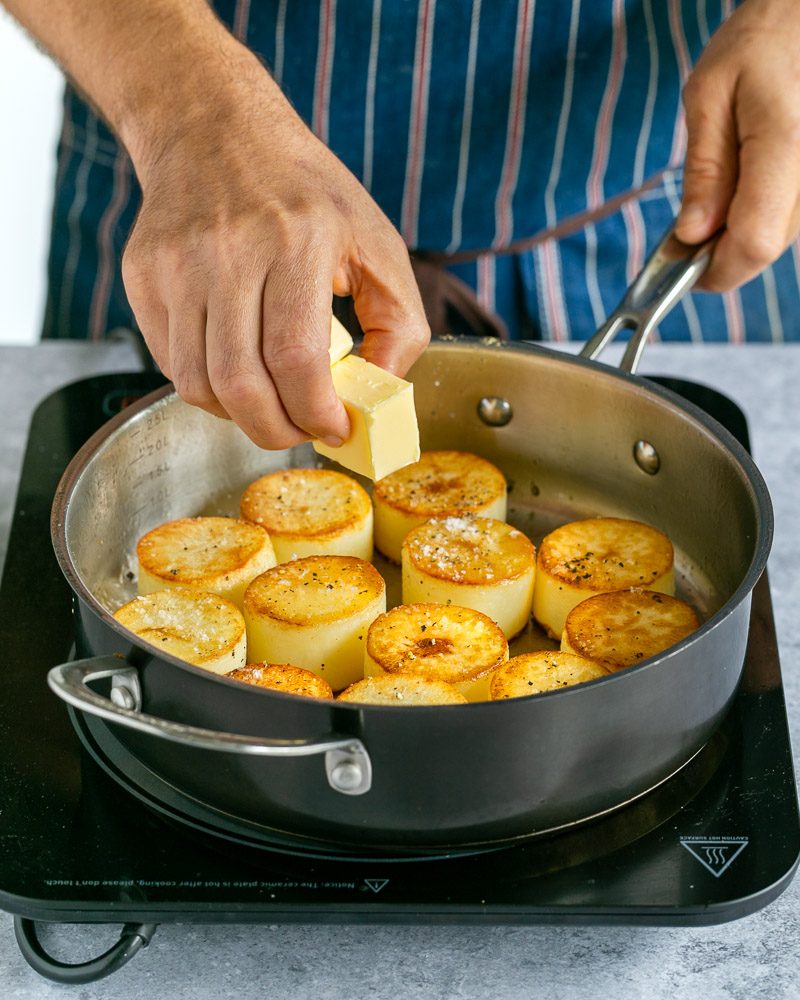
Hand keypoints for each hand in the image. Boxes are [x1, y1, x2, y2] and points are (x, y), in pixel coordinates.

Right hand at [122, 44, 429, 449]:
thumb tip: (380, 393)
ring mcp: (177, 265)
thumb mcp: (376, 243)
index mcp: (298, 239)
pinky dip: (206, 389)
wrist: (214, 130)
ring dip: (239, 417)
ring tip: (270, 406)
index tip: (335, 428)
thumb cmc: (305, 194)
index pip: (297, 358)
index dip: (316, 412)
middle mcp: (229, 252)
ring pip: (197, 384)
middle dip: (277, 431)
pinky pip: (171, 364)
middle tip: (301, 432)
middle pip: (242, 384)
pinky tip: (236, 373)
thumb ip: (399, 323)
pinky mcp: (142, 276)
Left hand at [675, 0, 799, 290]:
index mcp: (785, 144)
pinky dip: (757, 217)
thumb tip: (691, 235)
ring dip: (738, 236)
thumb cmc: (761, 41)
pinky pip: (789, 219)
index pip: (753, 242)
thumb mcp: (709, 94)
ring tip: (713, 200)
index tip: (680, 266)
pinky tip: (739, 189)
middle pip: (766, 248)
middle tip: (686, 235)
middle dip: (720, 255)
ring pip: (779, 238)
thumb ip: (703, 170)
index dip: (713, 269)